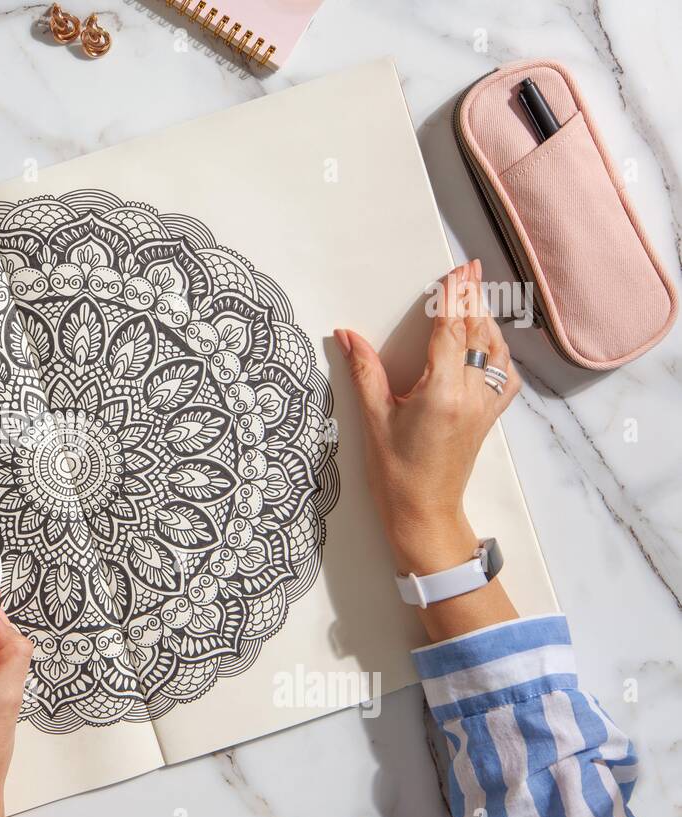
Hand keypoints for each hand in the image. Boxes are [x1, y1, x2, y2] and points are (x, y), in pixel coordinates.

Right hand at [335, 260, 519, 641]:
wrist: (424, 512)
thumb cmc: (396, 473)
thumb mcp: (374, 419)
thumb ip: (364, 371)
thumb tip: (346, 335)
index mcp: (442, 393)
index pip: (451, 331)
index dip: (455, 298)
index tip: (458, 271)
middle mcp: (471, 395)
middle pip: (478, 333)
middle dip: (474, 299)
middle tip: (472, 269)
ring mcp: (485, 406)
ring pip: (495, 351)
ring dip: (486, 321)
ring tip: (477, 296)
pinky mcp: (490, 416)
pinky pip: (504, 375)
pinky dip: (498, 352)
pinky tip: (488, 342)